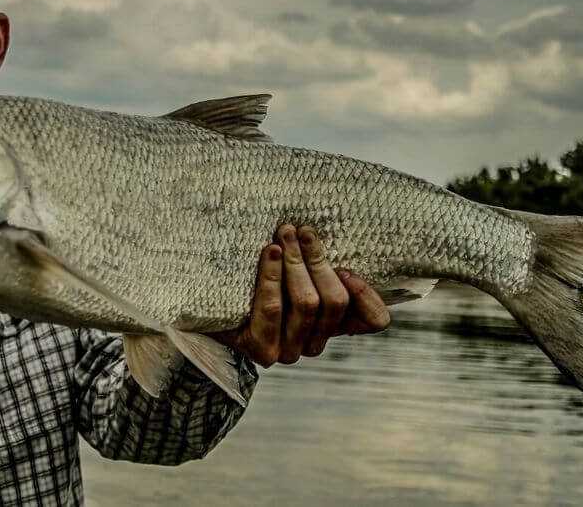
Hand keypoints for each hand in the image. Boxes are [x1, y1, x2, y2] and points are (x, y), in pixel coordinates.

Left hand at [213, 224, 389, 366]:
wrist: (208, 307)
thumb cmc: (258, 280)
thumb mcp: (296, 270)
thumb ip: (318, 264)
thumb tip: (332, 236)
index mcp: (332, 327)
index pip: (374, 321)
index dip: (368, 294)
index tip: (347, 266)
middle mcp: (314, 345)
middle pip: (334, 301)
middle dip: (319, 261)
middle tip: (303, 231)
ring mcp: (288, 352)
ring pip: (307, 303)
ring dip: (296, 263)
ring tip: (284, 234)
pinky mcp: (261, 349)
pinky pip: (273, 307)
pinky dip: (272, 275)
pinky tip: (268, 251)